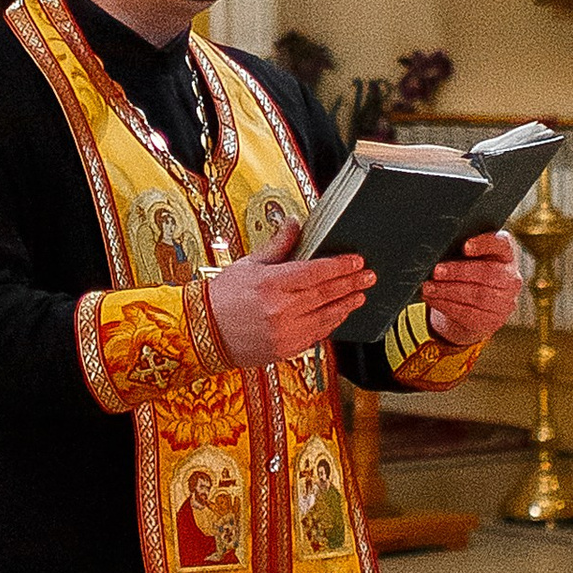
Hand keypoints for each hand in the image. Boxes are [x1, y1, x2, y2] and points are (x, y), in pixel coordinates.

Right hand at [203, 222, 371, 369]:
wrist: (203, 331)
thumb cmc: (222, 296)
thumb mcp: (248, 264)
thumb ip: (278, 245)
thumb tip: (295, 222)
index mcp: (271, 284)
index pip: (316, 272)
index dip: (340, 266)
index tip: (357, 261)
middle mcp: (281, 310)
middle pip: (326, 294)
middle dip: (351, 284)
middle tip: (369, 277)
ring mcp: (285, 332)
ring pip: (326, 317)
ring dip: (346, 305)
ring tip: (359, 296)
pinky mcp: (285, 349)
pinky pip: (316, 335)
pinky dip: (330, 323)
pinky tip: (338, 314)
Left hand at [422, 226, 520, 347]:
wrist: (472, 307)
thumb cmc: (466, 272)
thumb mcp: (467, 257)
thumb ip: (459, 248)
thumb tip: (435, 248)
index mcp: (506, 254)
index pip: (501, 244)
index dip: (485, 244)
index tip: (465, 246)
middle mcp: (511, 278)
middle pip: (488, 272)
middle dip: (459, 271)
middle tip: (436, 271)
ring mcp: (506, 302)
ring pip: (478, 296)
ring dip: (449, 291)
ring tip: (428, 287)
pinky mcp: (493, 321)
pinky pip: (469, 313)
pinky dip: (447, 305)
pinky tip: (433, 299)